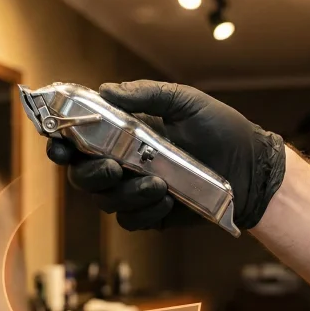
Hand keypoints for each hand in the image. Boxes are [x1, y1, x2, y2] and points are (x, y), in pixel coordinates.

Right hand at [47, 80, 285, 231]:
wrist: (251, 168)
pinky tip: (167, 199)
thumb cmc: (220, 129)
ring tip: (158, 184)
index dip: (59, 143)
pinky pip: (129, 220)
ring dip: (125, 193)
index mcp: (122, 132)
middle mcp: (121, 161)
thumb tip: (105, 90)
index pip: (77, 138)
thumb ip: (147, 95)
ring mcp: (134, 189)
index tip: (58, 145)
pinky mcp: (151, 213)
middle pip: (80, 175)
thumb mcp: (186, 102)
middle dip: (90, 174)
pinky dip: (143, 211)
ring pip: (104, 200)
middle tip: (114, 168)